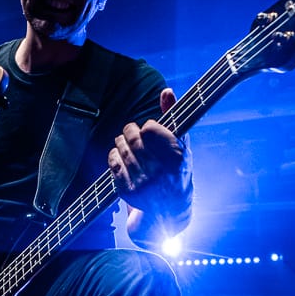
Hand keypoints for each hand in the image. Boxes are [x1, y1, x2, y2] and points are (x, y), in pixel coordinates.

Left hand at [108, 88, 186, 203]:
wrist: (170, 205)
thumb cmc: (176, 166)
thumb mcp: (181, 143)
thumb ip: (173, 116)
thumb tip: (166, 90)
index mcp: (177, 157)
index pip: (150, 128)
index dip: (148, 127)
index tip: (150, 130)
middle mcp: (160, 172)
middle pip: (134, 138)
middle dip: (130, 131)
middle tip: (132, 132)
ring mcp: (143, 182)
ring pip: (122, 148)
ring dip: (121, 141)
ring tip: (126, 143)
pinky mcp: (128, 190)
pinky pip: (113, 162)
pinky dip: (114, 154)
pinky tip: (120, 155)